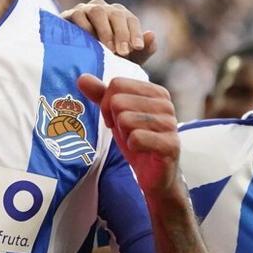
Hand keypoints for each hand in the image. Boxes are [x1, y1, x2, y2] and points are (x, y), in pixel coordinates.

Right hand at [61, 0, 156, 64]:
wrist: (75, 60)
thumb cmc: (105, 59)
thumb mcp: (126, 59)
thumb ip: (142, 50)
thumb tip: (152, 35)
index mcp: (120, 17)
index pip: (131, 20)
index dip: (135, 33)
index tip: (137, 48)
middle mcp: (105, 9)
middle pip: (116, 14)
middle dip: (122, 33)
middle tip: (123, 52)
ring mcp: (87, 10)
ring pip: (98, 12)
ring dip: (105, 30)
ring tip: (108, 49)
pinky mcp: (70, 15)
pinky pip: (79, 15)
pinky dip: (85, 27)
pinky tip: (88, 42)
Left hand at [78, 74, 179, 198]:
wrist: (155, 175)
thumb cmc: (136, 140)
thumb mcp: (115, 115)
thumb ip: (100, 95)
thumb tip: (82, 78)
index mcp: (156, 91)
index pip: (117, 84)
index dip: (107, 104)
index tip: (116, 120)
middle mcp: (166, 104)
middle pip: (118, 101)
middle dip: (115, 120)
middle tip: (127, 133)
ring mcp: (170, 123)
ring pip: (125, 119)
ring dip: (124, 135)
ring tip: (136, 141)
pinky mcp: (170, 144)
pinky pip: (136, 138)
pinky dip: (132, 147)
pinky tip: (141, 150)